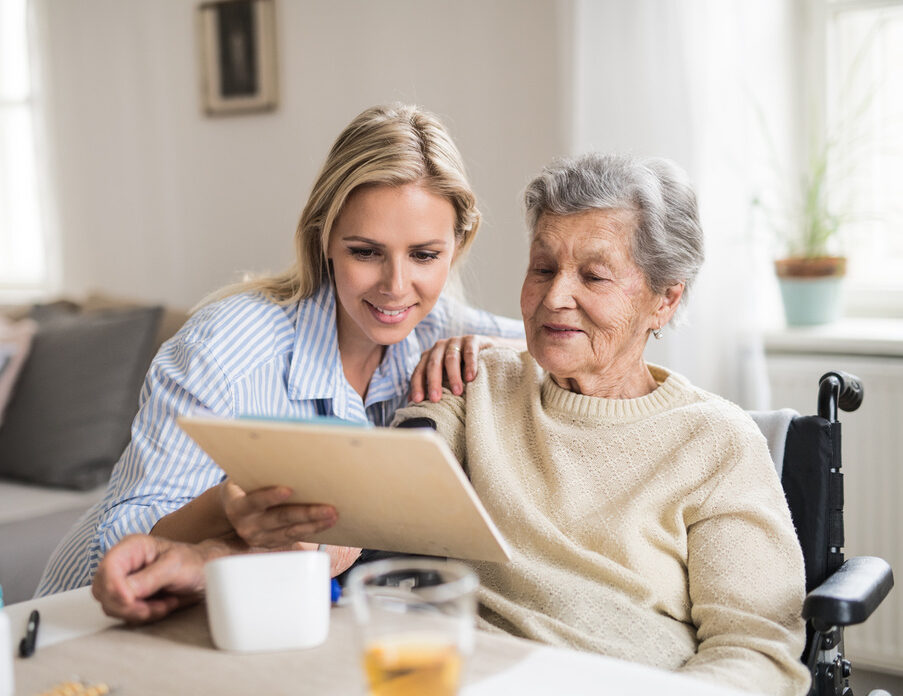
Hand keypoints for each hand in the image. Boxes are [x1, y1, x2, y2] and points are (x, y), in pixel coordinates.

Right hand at [92, 534, 212, 622]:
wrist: (205, 574)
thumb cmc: (193, 563)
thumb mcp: (175, 567)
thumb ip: (149, 578)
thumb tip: (125, 593)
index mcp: (132, 547)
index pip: (107, 568)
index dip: (114, 588)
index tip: (131, 600)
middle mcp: (124, 564)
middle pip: (104, 591)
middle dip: (128, 604)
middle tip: (154, 605)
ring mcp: (124, 582)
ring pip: (112, 606)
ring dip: (139, 611)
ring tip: (164, 604)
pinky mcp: (130, 597)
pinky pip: (124, 614)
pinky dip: (143, 616)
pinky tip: (162, 606)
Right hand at [220, 479, 337, 548]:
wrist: (232, 511)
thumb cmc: (242, 487)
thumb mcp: (242, 479)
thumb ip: (258, 472)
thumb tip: (286, 456)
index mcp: (238, 507)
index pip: (255, 501)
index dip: (271, 496)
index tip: (289, 489)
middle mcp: (248, 526)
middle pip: (281, 518)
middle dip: (307, 513)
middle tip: (329, 508)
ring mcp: (260, 538)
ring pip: (291, 532)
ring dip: (315, 524)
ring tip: (333, 516)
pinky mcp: (272, 544)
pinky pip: (294, 537)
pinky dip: (312, 530)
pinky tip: (326, 523)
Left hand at [409, 334, 495, 402]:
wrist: (487, 352)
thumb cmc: (462, 369)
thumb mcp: (446, 377)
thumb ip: (432, 386)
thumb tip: (412, 402)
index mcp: (430, 356)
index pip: (419, 371)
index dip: (417, 385)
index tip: (418, 401)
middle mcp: (440, 347)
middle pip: (433, 364)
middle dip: (433, 382)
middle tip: (435, 399)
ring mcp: (456, 341)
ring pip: (450, 358)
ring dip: (453, 376)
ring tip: (457, 392)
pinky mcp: (472, 340)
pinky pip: (469, 352)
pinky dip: (470, 365)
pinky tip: (471, 378)